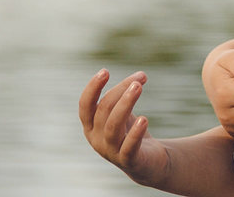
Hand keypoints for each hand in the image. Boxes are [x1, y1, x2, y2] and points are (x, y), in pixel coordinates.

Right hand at [78, 69, 168, 185]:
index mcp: (91, 126)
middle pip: (104, 110)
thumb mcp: (121, 114)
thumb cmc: (131, 133)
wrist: (148, 162)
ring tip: (139, 87)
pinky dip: (135, 133)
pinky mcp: (128, 160)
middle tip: (140, 77)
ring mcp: (111, 151)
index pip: (85, 106)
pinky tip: (144, 119)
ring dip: (126, 104)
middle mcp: (96, 139)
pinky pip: (129, 147)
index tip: (105, 71)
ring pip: (113, 126)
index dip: (92, 88)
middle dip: (121, 90)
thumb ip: (121, 99)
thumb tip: (135, 79)